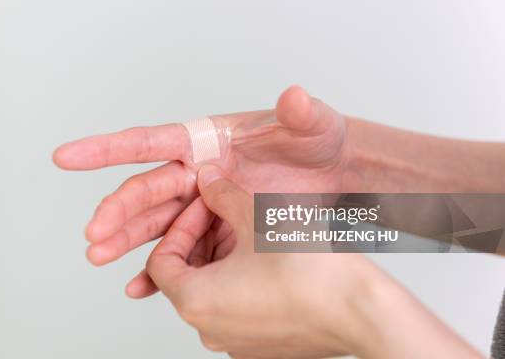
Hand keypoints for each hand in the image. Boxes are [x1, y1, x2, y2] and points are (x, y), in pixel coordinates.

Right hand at [53, 86, 349, 294]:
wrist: (336, 178)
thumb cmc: (320, 144)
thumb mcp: (315, 127)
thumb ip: (302, 114)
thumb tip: (295, 98)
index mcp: (208, 140)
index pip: (150, 141)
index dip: (106, 149)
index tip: (67, 156)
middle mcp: (198, 170)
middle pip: (147, 190)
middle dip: (118, 212)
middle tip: (94, 236)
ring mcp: (205, 202)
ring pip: (156, 223)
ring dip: (127, 241)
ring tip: (99, 259)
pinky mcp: (217, 229)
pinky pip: (181, 251)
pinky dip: (160, 268)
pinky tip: (139, 285)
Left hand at [146, 165, 483, 358]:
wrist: (362, 311)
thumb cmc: (309, 272)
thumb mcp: (256, 217)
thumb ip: (221, 194)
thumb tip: (206, 180)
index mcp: (195, 302)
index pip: (160, 261)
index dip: (180, 226)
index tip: (205, 206)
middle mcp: (209, 329)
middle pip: (187, 275)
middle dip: (203, 238)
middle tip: (227, 211)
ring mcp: (237, 342)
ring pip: (214, 290)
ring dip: (224, 256)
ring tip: (252, 230)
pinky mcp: (262, 345)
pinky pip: (238, 307)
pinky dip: (242, 279)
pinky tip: (269, 256)